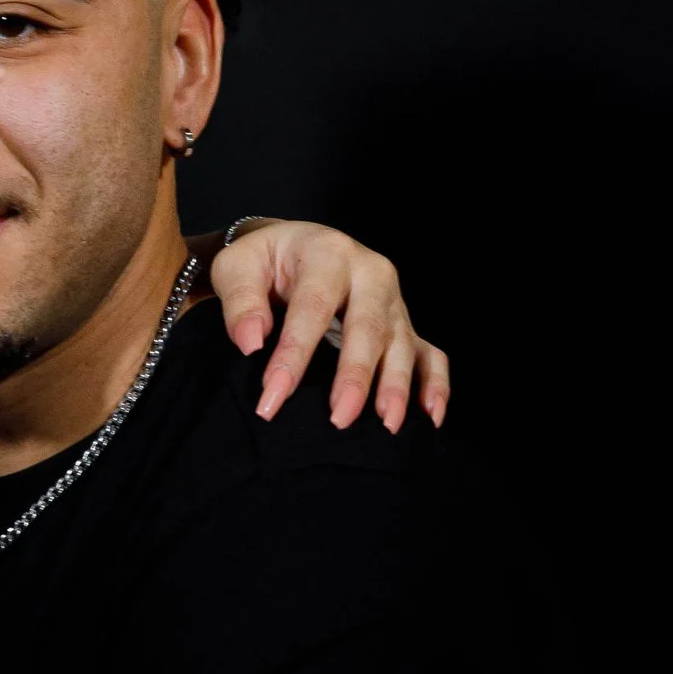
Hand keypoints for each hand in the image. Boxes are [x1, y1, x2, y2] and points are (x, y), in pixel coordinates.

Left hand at [208, 221, 450, 432]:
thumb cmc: (263, 261)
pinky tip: (430, 416)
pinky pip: (429, 354)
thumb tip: (252, 342)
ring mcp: (392, 301)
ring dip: (397, 386)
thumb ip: (241, 302)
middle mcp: (370, 273)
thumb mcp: (237, 267)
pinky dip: (435, 385)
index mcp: (329, 253)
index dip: (294, 355)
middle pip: (368, 328)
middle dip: (354, 376)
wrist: (292, 248)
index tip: (272, 398)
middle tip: (338, 419)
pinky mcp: (403, 324)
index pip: (313, 308)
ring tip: (386, 424)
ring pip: (402, 344)